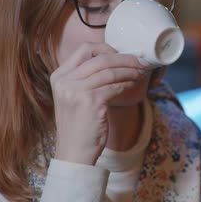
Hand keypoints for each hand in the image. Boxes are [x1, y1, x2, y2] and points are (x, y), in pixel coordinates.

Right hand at [50, 42, 147, 164]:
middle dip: (125, 59)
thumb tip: (114, 59)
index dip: (107, 48)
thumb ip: (85, 79)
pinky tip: (134, 86)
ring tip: (140, 74)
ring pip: (110, 71)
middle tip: (141, 62)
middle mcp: (65, 81)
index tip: (122, 55)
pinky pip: (115, 87)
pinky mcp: (90, 102)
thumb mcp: (74, 97)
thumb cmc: (79, 126)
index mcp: (59, 76)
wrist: (74, 153)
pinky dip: (127, 85)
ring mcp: (76, 91)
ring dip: (130, 71)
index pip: (84, 49)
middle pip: (101, 58)